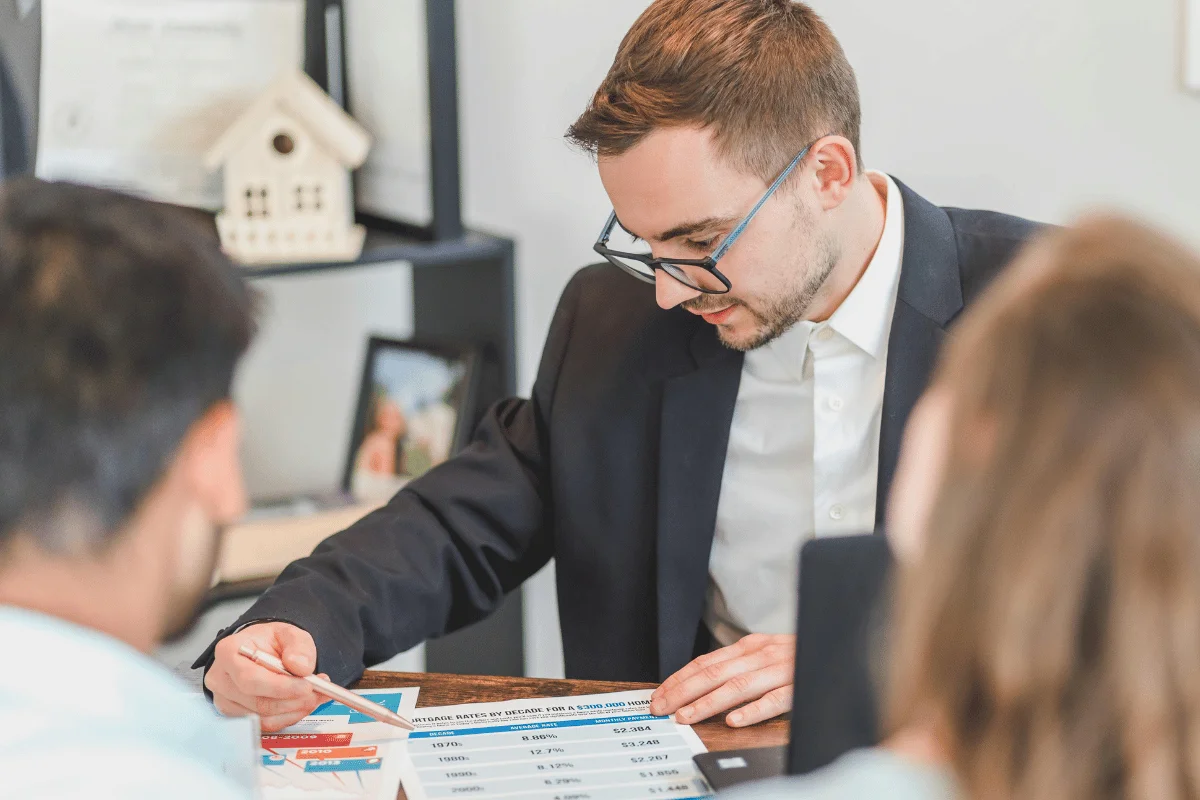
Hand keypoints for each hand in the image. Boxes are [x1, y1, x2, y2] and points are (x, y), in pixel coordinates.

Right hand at [205, 622, 325, 731]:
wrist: (259, 650)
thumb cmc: (268, 641)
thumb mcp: (288, 633)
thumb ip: (298, 646)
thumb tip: (300, 666)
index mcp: (228, 652)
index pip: (250, 678)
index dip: (281, 687)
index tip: (306, 686)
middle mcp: (221, 679)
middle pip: (257, 701)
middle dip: (293, 700)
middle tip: (317, 692)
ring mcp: (225, 700)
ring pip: (263, 717)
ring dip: (294, 710)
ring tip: (314, 696)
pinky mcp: (236, 715)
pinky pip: (264, 725)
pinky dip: (288, 717)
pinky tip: (300, 704)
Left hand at [649, 633, 794, 726]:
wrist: (841, 643)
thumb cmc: (800, 655)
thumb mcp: (765, 654)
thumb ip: (738, 665)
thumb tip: (700, 682)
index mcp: (750, 646)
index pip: (705, 663)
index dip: (678, 679)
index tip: (659, 696)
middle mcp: (761, 654)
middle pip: (713, 673)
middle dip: (682, 692)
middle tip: (662, 709)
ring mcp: (780, 669)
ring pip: (737, 686)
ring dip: (708, 702)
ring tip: (687, 717)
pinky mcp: (799, 685)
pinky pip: (774, 699)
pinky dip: (753, 710)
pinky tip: (735, 720)